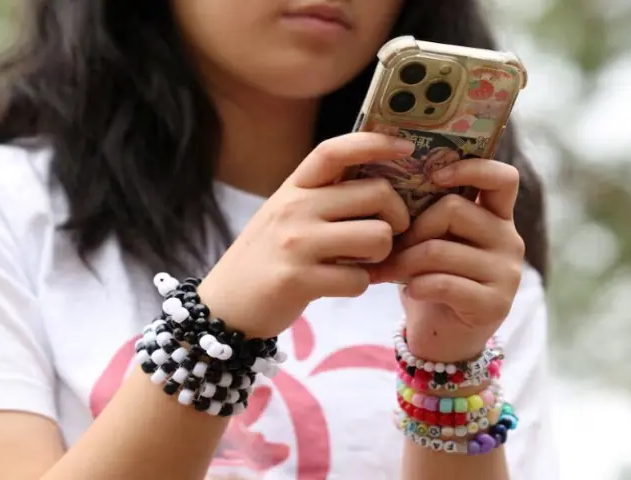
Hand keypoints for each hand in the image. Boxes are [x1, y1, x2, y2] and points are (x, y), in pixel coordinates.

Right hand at [199, 133, 412, 337]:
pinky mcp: (299, 280)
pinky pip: (359, 280)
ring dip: (380, 255)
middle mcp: (295, 208)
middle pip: (377, 193)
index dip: (374, 142)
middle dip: (397, 217)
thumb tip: (385, 188)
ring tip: (360, 262)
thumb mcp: (288, 216)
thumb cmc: (267, 259)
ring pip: (377, 237)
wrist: (224, 306)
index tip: (406, 147)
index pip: (335, 150)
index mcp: (294, 187)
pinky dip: (359, 286)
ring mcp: (296, 243)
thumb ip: (326, 199)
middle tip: (387, 234)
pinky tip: (340, 285)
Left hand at [369, 159, 524, 361]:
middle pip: (455, 209)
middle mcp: (509, 240)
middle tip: (389, 246)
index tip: (435, 176)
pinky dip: (417, 286)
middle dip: (413, 228)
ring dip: (404, 261)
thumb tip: (388, 185)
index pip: (502, 178)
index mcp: (496, 217)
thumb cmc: (431, 280)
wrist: (442, 339)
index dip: (471, 168)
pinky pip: (443, 283)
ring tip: (387, 271)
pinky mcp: (494, 304)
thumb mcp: (431, 241)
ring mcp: (506, 273)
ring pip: (440, 249)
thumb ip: (427, 214)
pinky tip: (409, 291)